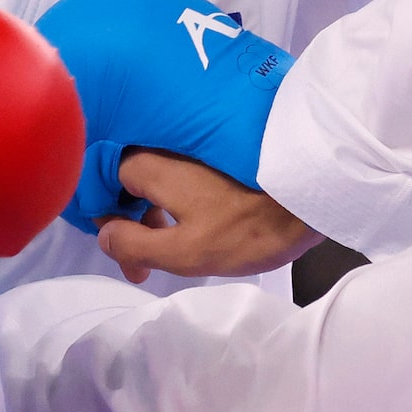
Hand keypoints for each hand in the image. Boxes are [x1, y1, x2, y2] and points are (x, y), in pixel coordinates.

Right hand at [96, 151, 321, 283]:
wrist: (311, 194)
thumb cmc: (249, 226)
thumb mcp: (185, 251)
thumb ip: (135, 244)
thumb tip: (104, 235)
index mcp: (149, 164)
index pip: (100, 184)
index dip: (103, 223)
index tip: (124, 256)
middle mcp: (163, 144)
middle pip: (124, 181)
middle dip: (126, 224)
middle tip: (142, 267)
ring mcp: (190, 144)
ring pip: (151, 179)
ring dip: (150, 216)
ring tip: (166, 255)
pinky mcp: (214, 149)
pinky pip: (176, 174)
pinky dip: (173, 202)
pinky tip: (190, 229)